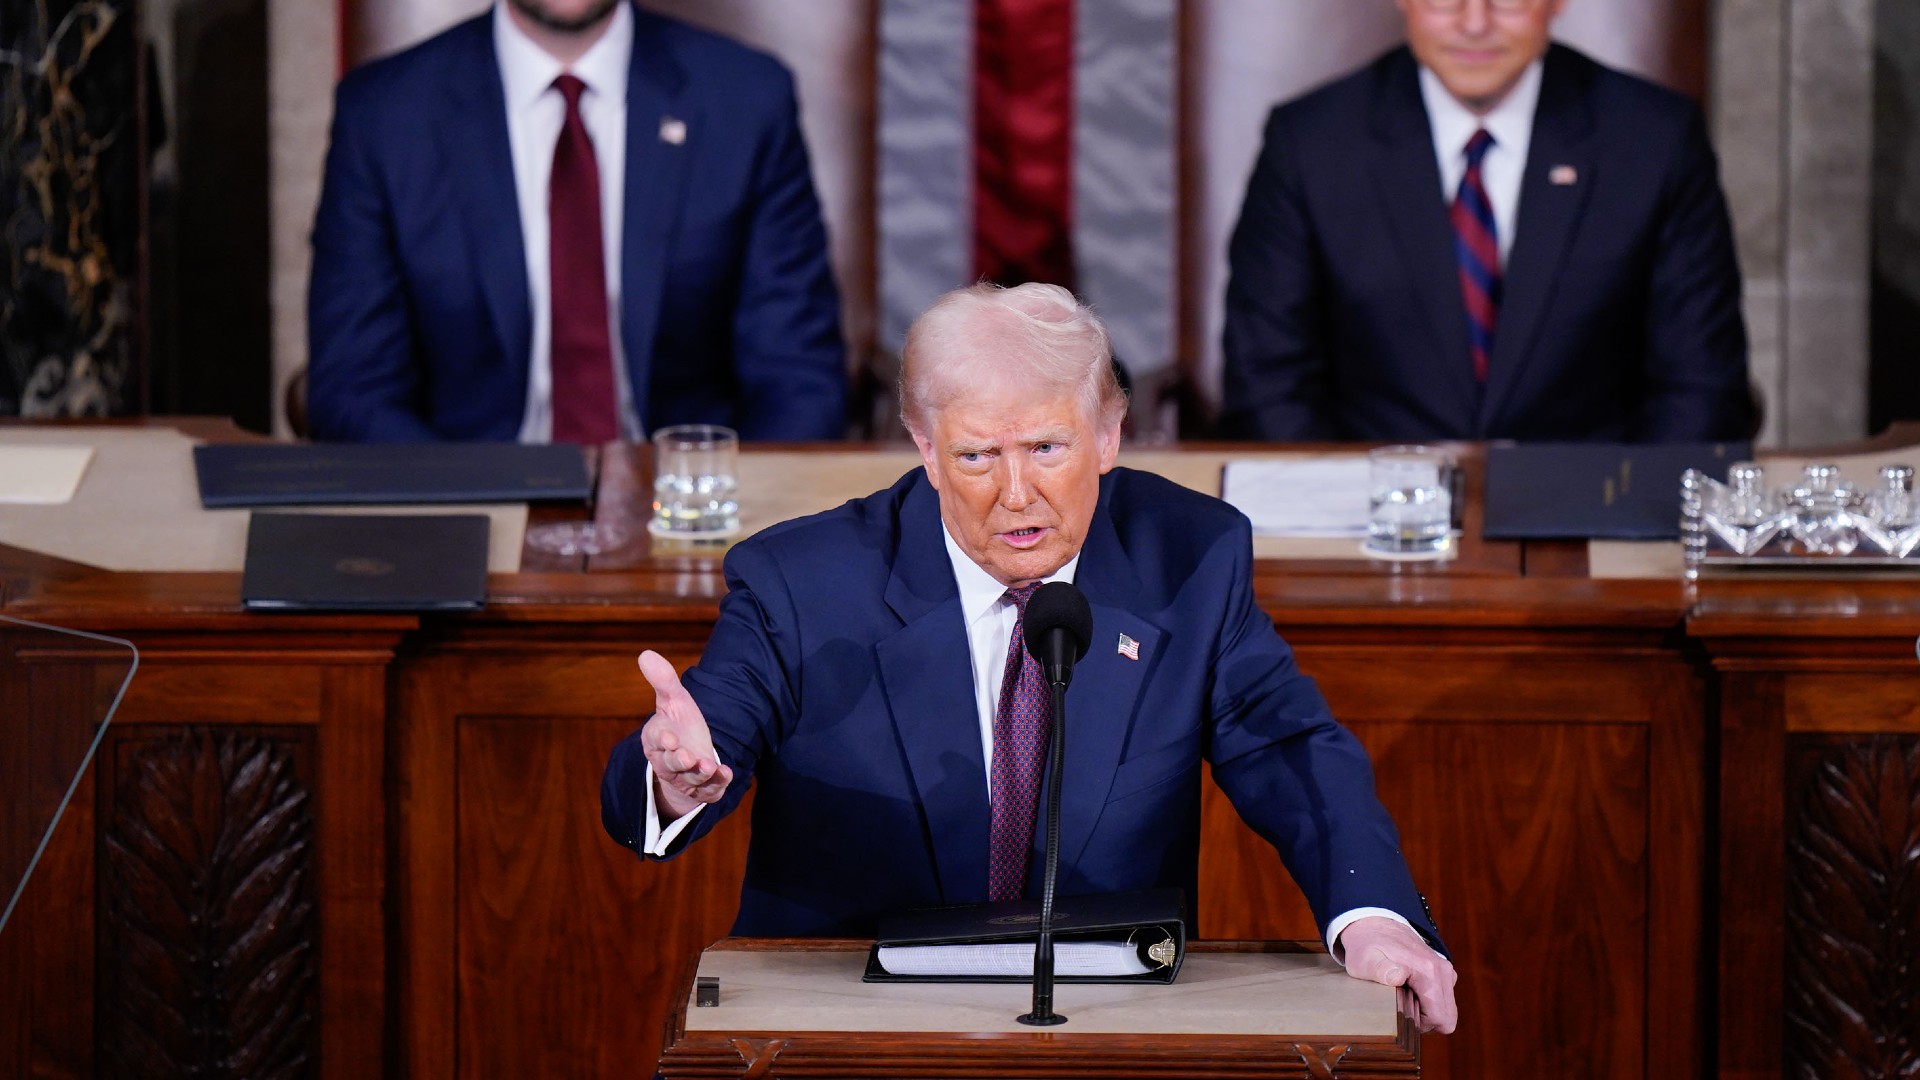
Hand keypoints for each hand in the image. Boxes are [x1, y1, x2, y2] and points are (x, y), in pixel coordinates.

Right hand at [637, 650, 733, 819]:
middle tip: (687, 756)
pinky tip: (727, 773)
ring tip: (709, 766)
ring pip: (690, 780)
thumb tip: (646, 654)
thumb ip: (663, 681)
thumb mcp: (674, 700)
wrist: (691, 755)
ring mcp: (685, 778)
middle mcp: (668, 762)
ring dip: (699, 774)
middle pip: (670, 765)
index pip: (656, 740)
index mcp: (657, 740)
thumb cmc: (679, 724)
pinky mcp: (703, 789)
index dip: (663, 740)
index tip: (670, 738)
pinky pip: (709, 790)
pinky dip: (718, 784)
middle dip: (679, 762)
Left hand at [1338, 916, 1458, 1033]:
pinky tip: (1409, 990)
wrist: (1374, 925)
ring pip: (1446, 1010)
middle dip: (1425, 1021)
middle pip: (1447, 1018)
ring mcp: (1445, 970)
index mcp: (1428, 971)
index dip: (1419, 1024)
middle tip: (1401, 1006)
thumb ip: (1380, 970)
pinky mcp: (1443, 972)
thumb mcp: (1364, 960)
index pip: (1439, 1018)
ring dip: (1427, 1011)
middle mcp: (1443, 970)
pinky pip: (1443, 1000)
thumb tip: (1399, 976)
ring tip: (1403, 996)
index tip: (1400, 1011)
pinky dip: (1428, 1002)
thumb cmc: (1367, 946)